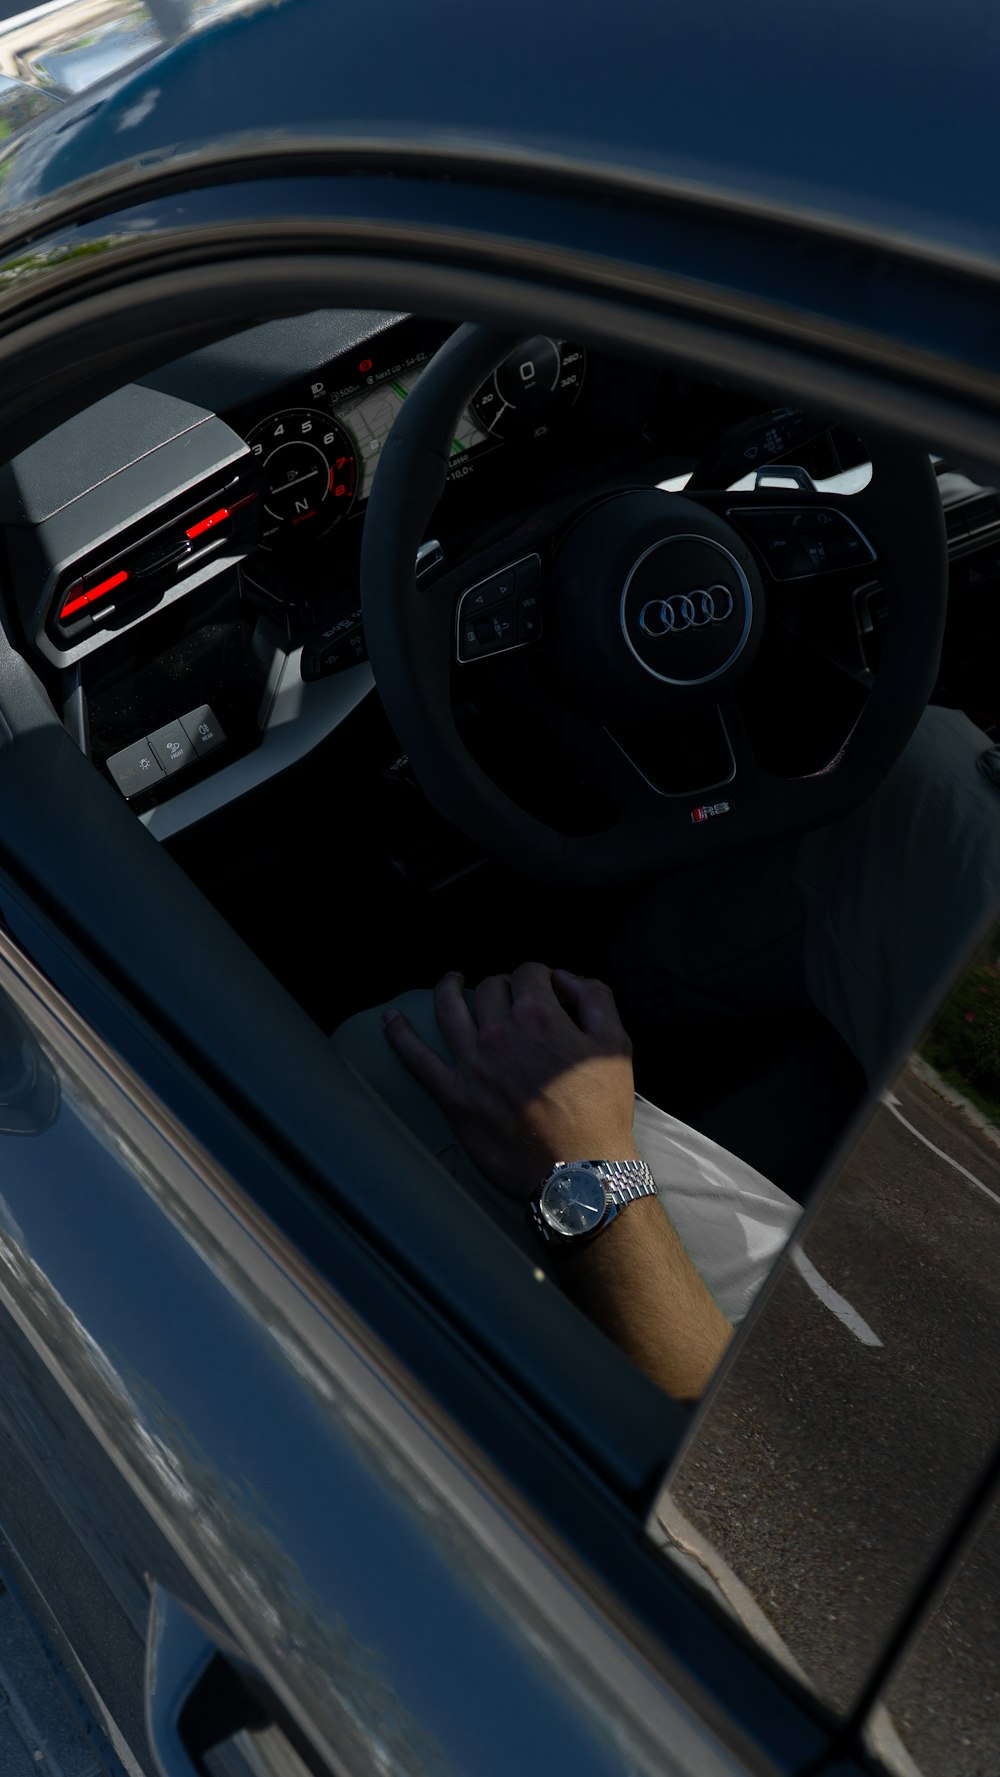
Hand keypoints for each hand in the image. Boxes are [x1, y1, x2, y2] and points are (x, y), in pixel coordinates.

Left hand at [382, 962, 637, 1199]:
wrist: (578, 1171)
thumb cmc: (600, 1108)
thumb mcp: (615, 1044)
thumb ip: (594, 998)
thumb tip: (565, 978)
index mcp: (538, 1015)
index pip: (528, 973)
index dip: (539, 977)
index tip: (545, 991)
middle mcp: (498, 1032)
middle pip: (489, 988)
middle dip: (501, 986)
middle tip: (509, 999)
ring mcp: (470, 1063)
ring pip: (448, 1008)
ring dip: (447, 988)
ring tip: (450, 981)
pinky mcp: (453, 1095)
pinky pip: (416, 1058)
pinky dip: (400, 1035)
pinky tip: (391, 1019)